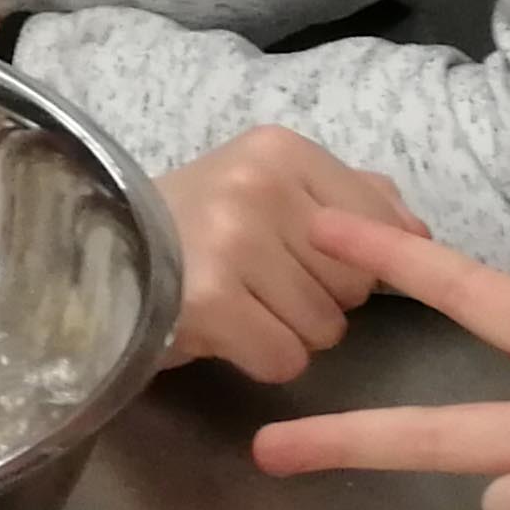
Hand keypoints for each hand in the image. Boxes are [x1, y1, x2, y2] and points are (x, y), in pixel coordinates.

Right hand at [154, 128, 419, 381]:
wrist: (90, 255)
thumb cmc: (191, 224)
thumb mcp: (265, 184)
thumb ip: (349, 196)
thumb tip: (419, 231)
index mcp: (280, 150)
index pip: (379, 226)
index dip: (351, 260)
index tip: (297, 255)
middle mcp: (260, 186)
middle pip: (356, 284)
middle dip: (318, 297)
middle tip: (258, 282)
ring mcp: (234, 241)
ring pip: (327, 328)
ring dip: (289, 332)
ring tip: (238, 304)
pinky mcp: (212, 300)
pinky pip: (287, 359)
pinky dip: (261, 359)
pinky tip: (224, 332)